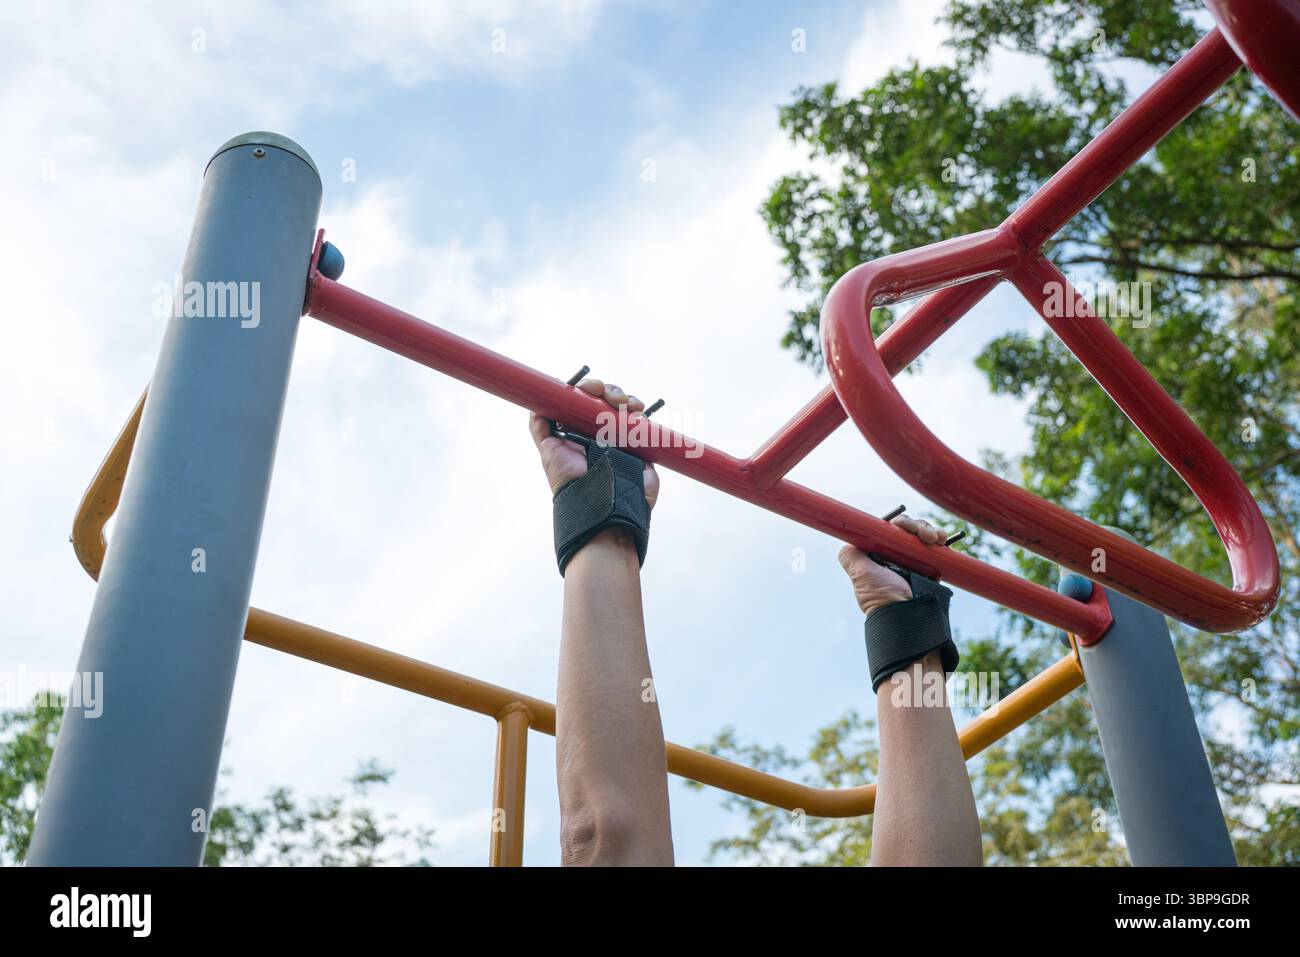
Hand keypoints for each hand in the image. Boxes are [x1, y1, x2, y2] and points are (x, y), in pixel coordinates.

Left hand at [529, 378, 659, 507]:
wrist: (597, 504)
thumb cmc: (571, 480)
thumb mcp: (549, 451)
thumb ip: (541, 428)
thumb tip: (536, 404)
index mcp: (579, 429)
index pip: (584, 400)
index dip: (587, 389)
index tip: (590, 388)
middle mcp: (600, 431)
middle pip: (606, 400)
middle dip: (608, 392)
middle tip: (609, 397)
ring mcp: (620, 437)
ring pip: (625, 408)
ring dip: (625, 400)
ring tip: (625, 406)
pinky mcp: (639, 446)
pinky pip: (643, 424)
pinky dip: (641, 415)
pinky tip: (637, 413)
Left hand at [838, 514, 948, 615]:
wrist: (905, 614)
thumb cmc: (881, 596)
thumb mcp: (860, 574)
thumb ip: (850, 557)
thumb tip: (848, 542)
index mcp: (880, 553)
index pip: (889, 529)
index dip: (898, 523)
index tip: (904, 526)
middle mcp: (896, 555)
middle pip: (907, 529)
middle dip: (916, 526)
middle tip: (924, 535)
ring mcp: (913, 560)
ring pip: (922, 534)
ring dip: (929, 530)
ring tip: (935, 538)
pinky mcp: (929, 566)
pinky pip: (935, 547)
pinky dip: (939, 538)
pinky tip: (942, 540)